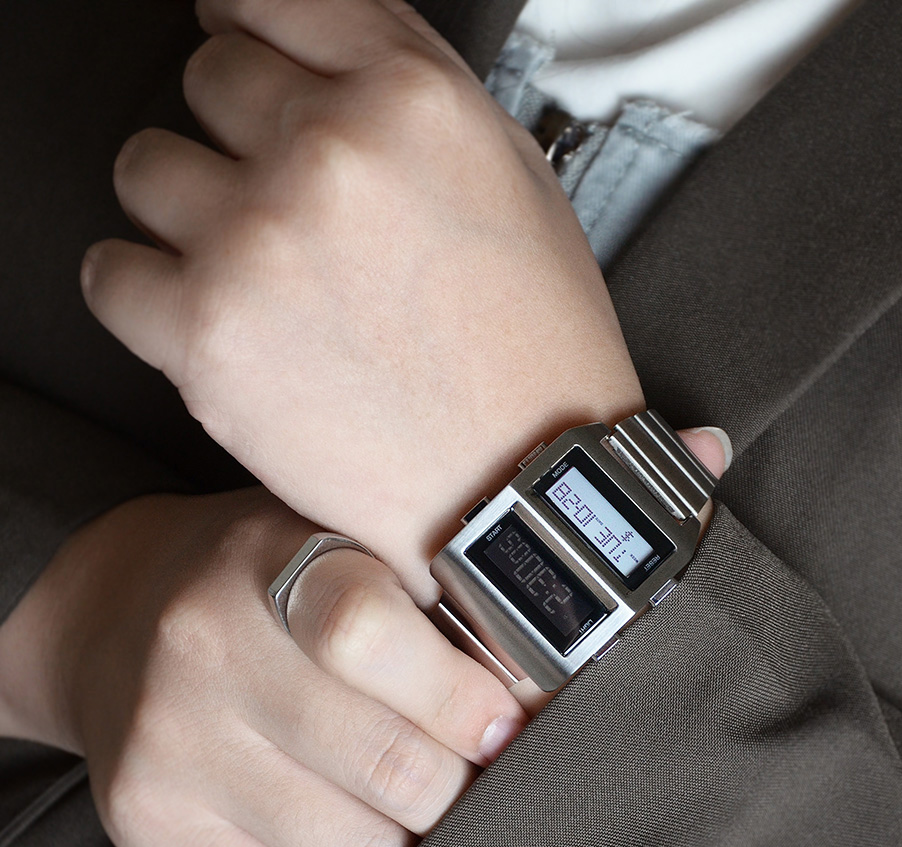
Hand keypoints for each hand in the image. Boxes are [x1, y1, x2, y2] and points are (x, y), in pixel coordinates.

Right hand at [0, 488, 526, 846]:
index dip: (462, 699)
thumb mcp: (339, 539)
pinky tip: (369, 846)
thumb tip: (535, 696)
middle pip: (386, 766)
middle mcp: (205, 650)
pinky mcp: (148, 826)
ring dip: (414, 845)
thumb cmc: (263, 578)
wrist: (117, 611)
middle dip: (458, 786)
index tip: (504, 727)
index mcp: (270, 562)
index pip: (373, 639)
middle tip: (472, 773)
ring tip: (420, 807)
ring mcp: (168, 746)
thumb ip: (427, 599)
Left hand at [81, 0, 652, 604]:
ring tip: (257, 278)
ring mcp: (257, 242)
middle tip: (283, 208)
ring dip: (188, 214)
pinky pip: (107, 274)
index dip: (248, 24)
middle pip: (207, 80)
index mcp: (411, 100)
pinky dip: (148, 296)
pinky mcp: (206, 337)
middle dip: (238, 136)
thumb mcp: (512, 180)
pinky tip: (216, 326)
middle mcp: (327, 153)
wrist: (518, 481)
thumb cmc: (530, 343)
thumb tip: (313, 32)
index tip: (237, 45)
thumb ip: (408, 86)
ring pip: (144, 170)